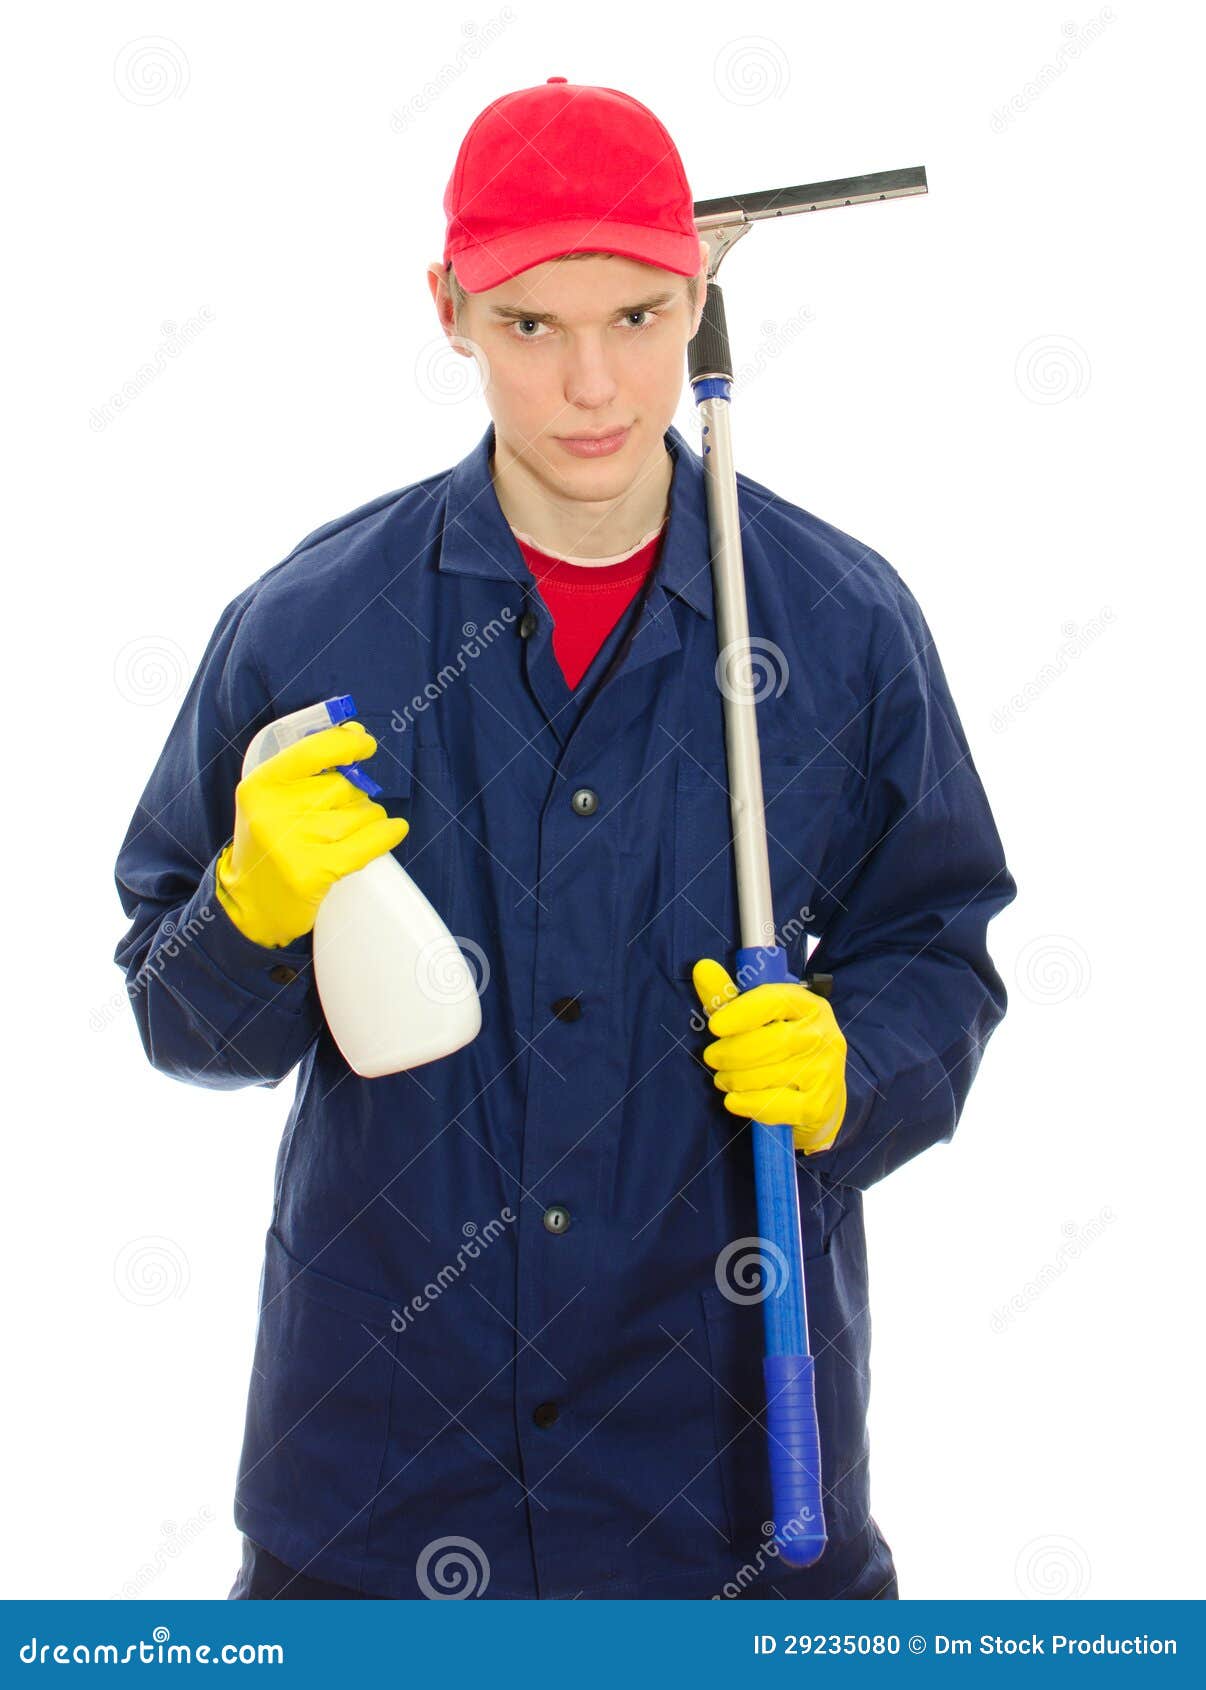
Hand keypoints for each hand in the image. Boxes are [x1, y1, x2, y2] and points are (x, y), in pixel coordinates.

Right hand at [215, 721, 409, 948]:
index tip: (365, 743)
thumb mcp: (271, 799)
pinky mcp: (313, 872)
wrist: (250, 904)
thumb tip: (357, 734)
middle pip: (343, 786)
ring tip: (345, 833)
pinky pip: (367, 843)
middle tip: (339, 812)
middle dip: (353, 795)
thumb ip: (307, 767)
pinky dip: (385, 834)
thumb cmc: (269, 842)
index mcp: (260, 785)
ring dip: (366, 819)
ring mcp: (293, 844)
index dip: (346, 743)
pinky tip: (393, 829)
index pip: (312, 750)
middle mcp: (273, 812)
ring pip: (360, 813)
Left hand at [691, 957, 846, 1154]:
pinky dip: (748, 1103)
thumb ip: (728, 995)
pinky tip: (733, 1100)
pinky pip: (775, 1105)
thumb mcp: (759, 1016)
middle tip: (712, 1057)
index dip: (742, 1011)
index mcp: (810, 1005)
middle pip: (773, 1041)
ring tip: (722, 1078)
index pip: (776, 1000)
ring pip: (770, 1075)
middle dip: (732, 1052)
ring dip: (735, 1078)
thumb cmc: (783, 1045)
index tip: (715, 1025)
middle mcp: (823, 1036)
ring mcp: (824, 1072)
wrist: (822, 1091)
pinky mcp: (818, 1105)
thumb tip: (701, 968)